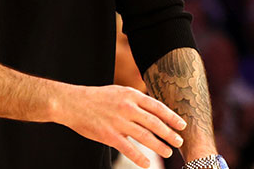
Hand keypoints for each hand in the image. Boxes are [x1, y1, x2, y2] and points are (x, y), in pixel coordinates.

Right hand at [52, 84, 185, 167]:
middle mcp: (127, 107)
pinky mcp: (109, 135)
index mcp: (130, 95)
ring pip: (145, 137)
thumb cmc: (96, 98)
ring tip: (168, 152)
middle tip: (179, 142)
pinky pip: (129, 149)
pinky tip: (147, 164)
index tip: (182, 125)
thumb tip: (154, 109)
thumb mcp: (118, 91)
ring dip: (159, 146)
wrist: (72, 103)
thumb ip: (135, 99)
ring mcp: (118, 122)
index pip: (157, 107)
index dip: (172, 117)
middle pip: (155, 123)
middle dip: (169, 134)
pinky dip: (140, 158)